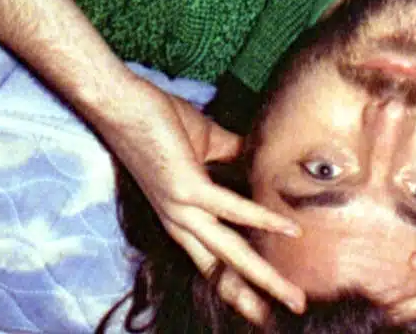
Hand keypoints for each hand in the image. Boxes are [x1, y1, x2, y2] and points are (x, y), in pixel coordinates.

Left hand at [98, 78, 305, 318]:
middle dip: (256, 295)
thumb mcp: (204, 142)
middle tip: (291, 311)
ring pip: (228, 252)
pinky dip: (262, 220)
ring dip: (263, 276)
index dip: (237, 283)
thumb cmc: (157, 118)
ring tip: (293, 295)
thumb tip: (265, 156)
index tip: (261, 305)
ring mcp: (181, 208)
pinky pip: (231, 209)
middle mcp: (180, 220)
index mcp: (181, 214)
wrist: (122, 103)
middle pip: (222, 270)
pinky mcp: (185, 188)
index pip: (212, 259)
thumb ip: (233, 155)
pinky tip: (288, 229)